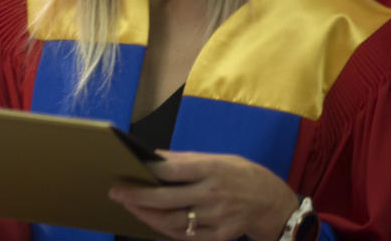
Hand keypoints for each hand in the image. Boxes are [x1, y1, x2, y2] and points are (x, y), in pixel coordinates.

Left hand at [108, 151, 299, 240]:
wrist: (274, 203)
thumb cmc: (241, 175)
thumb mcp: (218, 159)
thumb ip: (185, 160)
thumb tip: (153, 157)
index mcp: (212, 169)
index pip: (172, 171)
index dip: (146, 173)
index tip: (125, 172)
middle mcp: (214, 194)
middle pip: (167, 199)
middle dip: (137, 198)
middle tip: (116, 193)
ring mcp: (217, 218)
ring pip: (173, 222)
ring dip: (147, 216)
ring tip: (131, 208)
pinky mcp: (221, 236)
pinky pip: (187, 237)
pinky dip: (167, 231)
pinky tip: (153, 223)